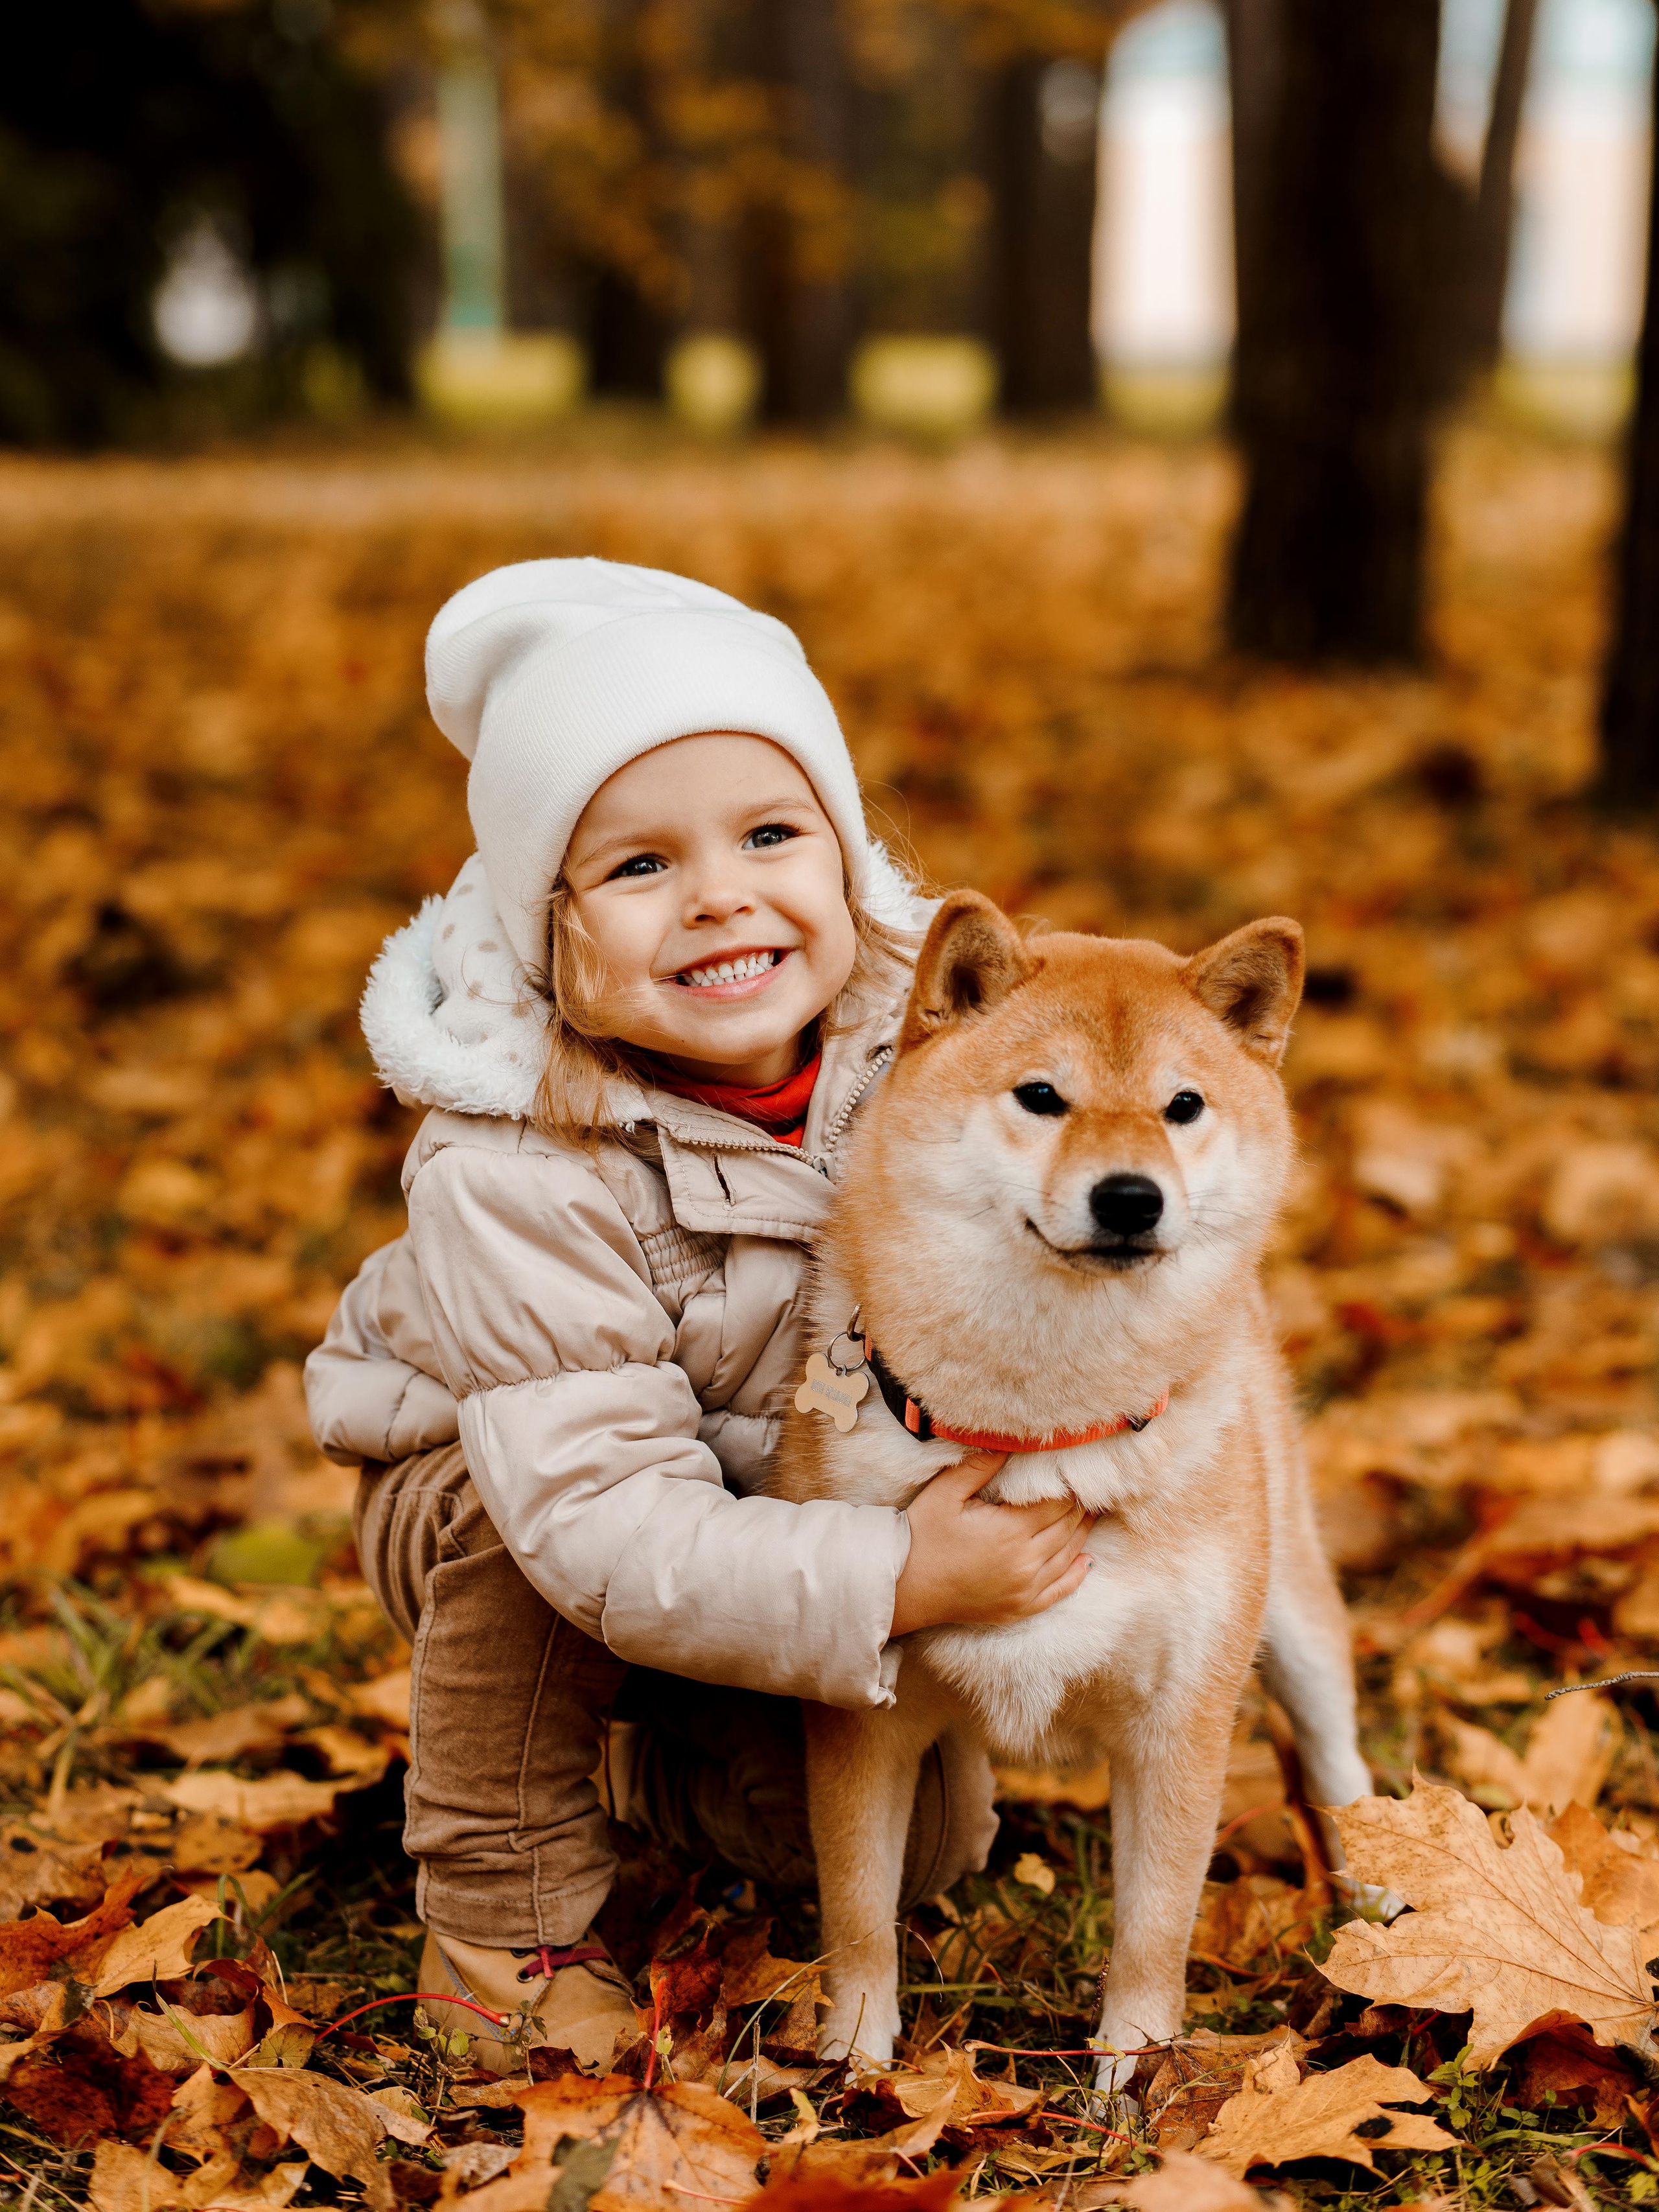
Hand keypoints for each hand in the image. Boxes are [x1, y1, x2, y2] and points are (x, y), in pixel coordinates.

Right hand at [890, 1451, 1093, 1636]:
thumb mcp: (944, 1493)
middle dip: (1080, 1507)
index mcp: (1010, 1531)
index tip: (1076, 1471)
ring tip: (1091, 1513)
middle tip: (1091, 1489)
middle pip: (1067, 1528)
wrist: (905, 1588)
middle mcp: (1025, 1563)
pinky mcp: (1019, 1609)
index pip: (1056, 1504)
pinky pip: (1059, 1591)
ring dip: (1082, 1533)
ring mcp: (1024, 1590)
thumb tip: (1008, 1442)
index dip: (1069, 1487)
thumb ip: (979, 1466)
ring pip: (1068, 1556)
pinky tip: (1086, 1561)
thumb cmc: (921, 1536)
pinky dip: (1076, 1575)